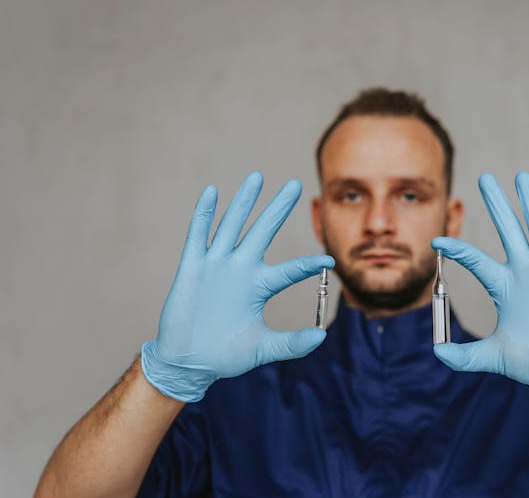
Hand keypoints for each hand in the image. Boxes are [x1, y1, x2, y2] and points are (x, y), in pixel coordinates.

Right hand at [141, 173, 333, 401]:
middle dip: (279, 208)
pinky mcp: (193, 267)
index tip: (329, 260)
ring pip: (233, 225)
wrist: (188, 361)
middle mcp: (241, 269)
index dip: (307, 264)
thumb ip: (292, 344)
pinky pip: (199, 235)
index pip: (289, 270)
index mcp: (260, 286)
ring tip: (258, 177)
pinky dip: (205, 214)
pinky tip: (213, 192)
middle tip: (296, 185)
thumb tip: (321, 337)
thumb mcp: (264, 349)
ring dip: (245, 201)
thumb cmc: (226, 355)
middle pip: (263, 231)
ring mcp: (216, 265)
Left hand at [432, 172, 528, 405]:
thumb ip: (464, 356)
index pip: (475, 259)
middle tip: (484, 178)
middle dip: (496, 204)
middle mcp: (524, 272)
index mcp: (503, 287)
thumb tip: (437, 353)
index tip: (437, 240)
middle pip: (507, 230)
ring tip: (521, 176)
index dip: (457, 249)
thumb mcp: (493, 357)